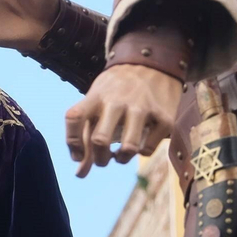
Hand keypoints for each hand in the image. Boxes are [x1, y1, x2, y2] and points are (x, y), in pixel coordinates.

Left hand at [65, 64, 182, 176]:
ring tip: (121, 155)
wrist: (152, 62)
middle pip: (99, 140)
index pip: (73, 118)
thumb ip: (86, 137)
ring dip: (121, 159)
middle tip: (104, 159)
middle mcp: (117, 101)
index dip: (72, 143)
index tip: (79, 154)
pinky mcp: (164, 117)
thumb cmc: (116, 90)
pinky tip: (141, 141)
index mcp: (96, 96)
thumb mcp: (97, 103)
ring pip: (128, 148)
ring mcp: (142, 108)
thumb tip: (80, 174)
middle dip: (99, 159)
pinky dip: (142, 152)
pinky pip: (148, 149)